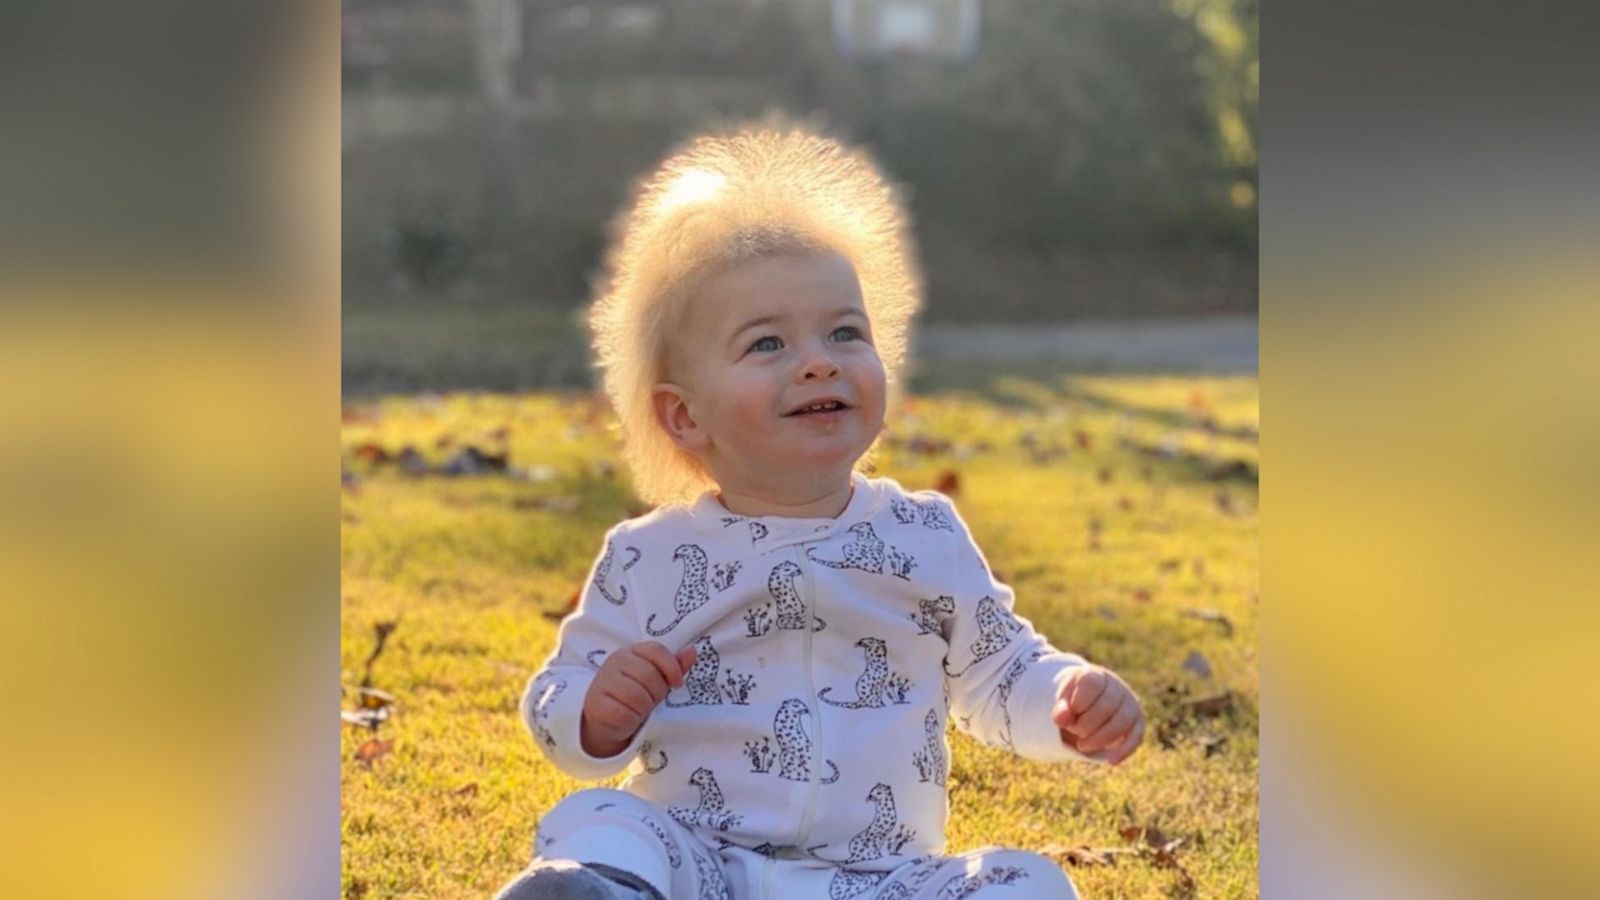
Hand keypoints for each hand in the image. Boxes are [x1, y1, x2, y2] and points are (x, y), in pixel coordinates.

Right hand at [580, 641, 696, 757]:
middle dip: (657, 692)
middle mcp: (615, 662)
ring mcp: (604, 681)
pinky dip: (632, 719)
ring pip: (638, 696)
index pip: (656, 650)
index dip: (672, 667)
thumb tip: (694, 652)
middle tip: (650, 699)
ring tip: (638, 708)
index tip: (677, 684)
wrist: (602, 717)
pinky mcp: (597, 704)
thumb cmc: (633, 693)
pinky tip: (627, 717)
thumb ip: (673, 666)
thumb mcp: (654, 678)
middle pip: (650, 674)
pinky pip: (625, 713)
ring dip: (644, 708)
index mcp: (631, 651)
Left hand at [1052, 665, 1143, 764]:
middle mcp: (1117, 687)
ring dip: (1101, 739)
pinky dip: (1124, 750)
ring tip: (1082, 746)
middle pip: (1106, 706)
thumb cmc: (1074, 701)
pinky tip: (1111, 761)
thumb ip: (1061, 708)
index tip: (1069, 712)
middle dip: (1086, 724)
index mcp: (1096, 676)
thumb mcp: (1063, 701)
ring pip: (1122, 722)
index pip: (1092, 684)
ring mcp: (1130, 703)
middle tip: (1073, 731)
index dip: (1078, 702)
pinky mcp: (1138, 722)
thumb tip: (1061, 719)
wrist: (1090, 702)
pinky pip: (1136, 736)